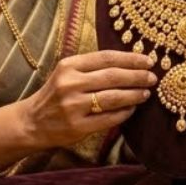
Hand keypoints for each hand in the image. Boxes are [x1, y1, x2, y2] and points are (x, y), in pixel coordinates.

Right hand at [20, 50, 155, 148]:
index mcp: (69, 66)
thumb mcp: (67, 73)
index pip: (106, 58)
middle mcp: (70, 83)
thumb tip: (130, 64)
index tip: (148, 60)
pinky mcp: (78, 126)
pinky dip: (124, 113)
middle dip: (137, 76)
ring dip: (134, 95)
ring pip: (113, 97)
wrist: (32, 122)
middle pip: (113, 76)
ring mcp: (73, 106)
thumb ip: (92, 67)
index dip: (130, 58)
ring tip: (146, 93)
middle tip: (153, 78)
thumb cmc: (56, 94)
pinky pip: (109, 118)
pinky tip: (132, 109)